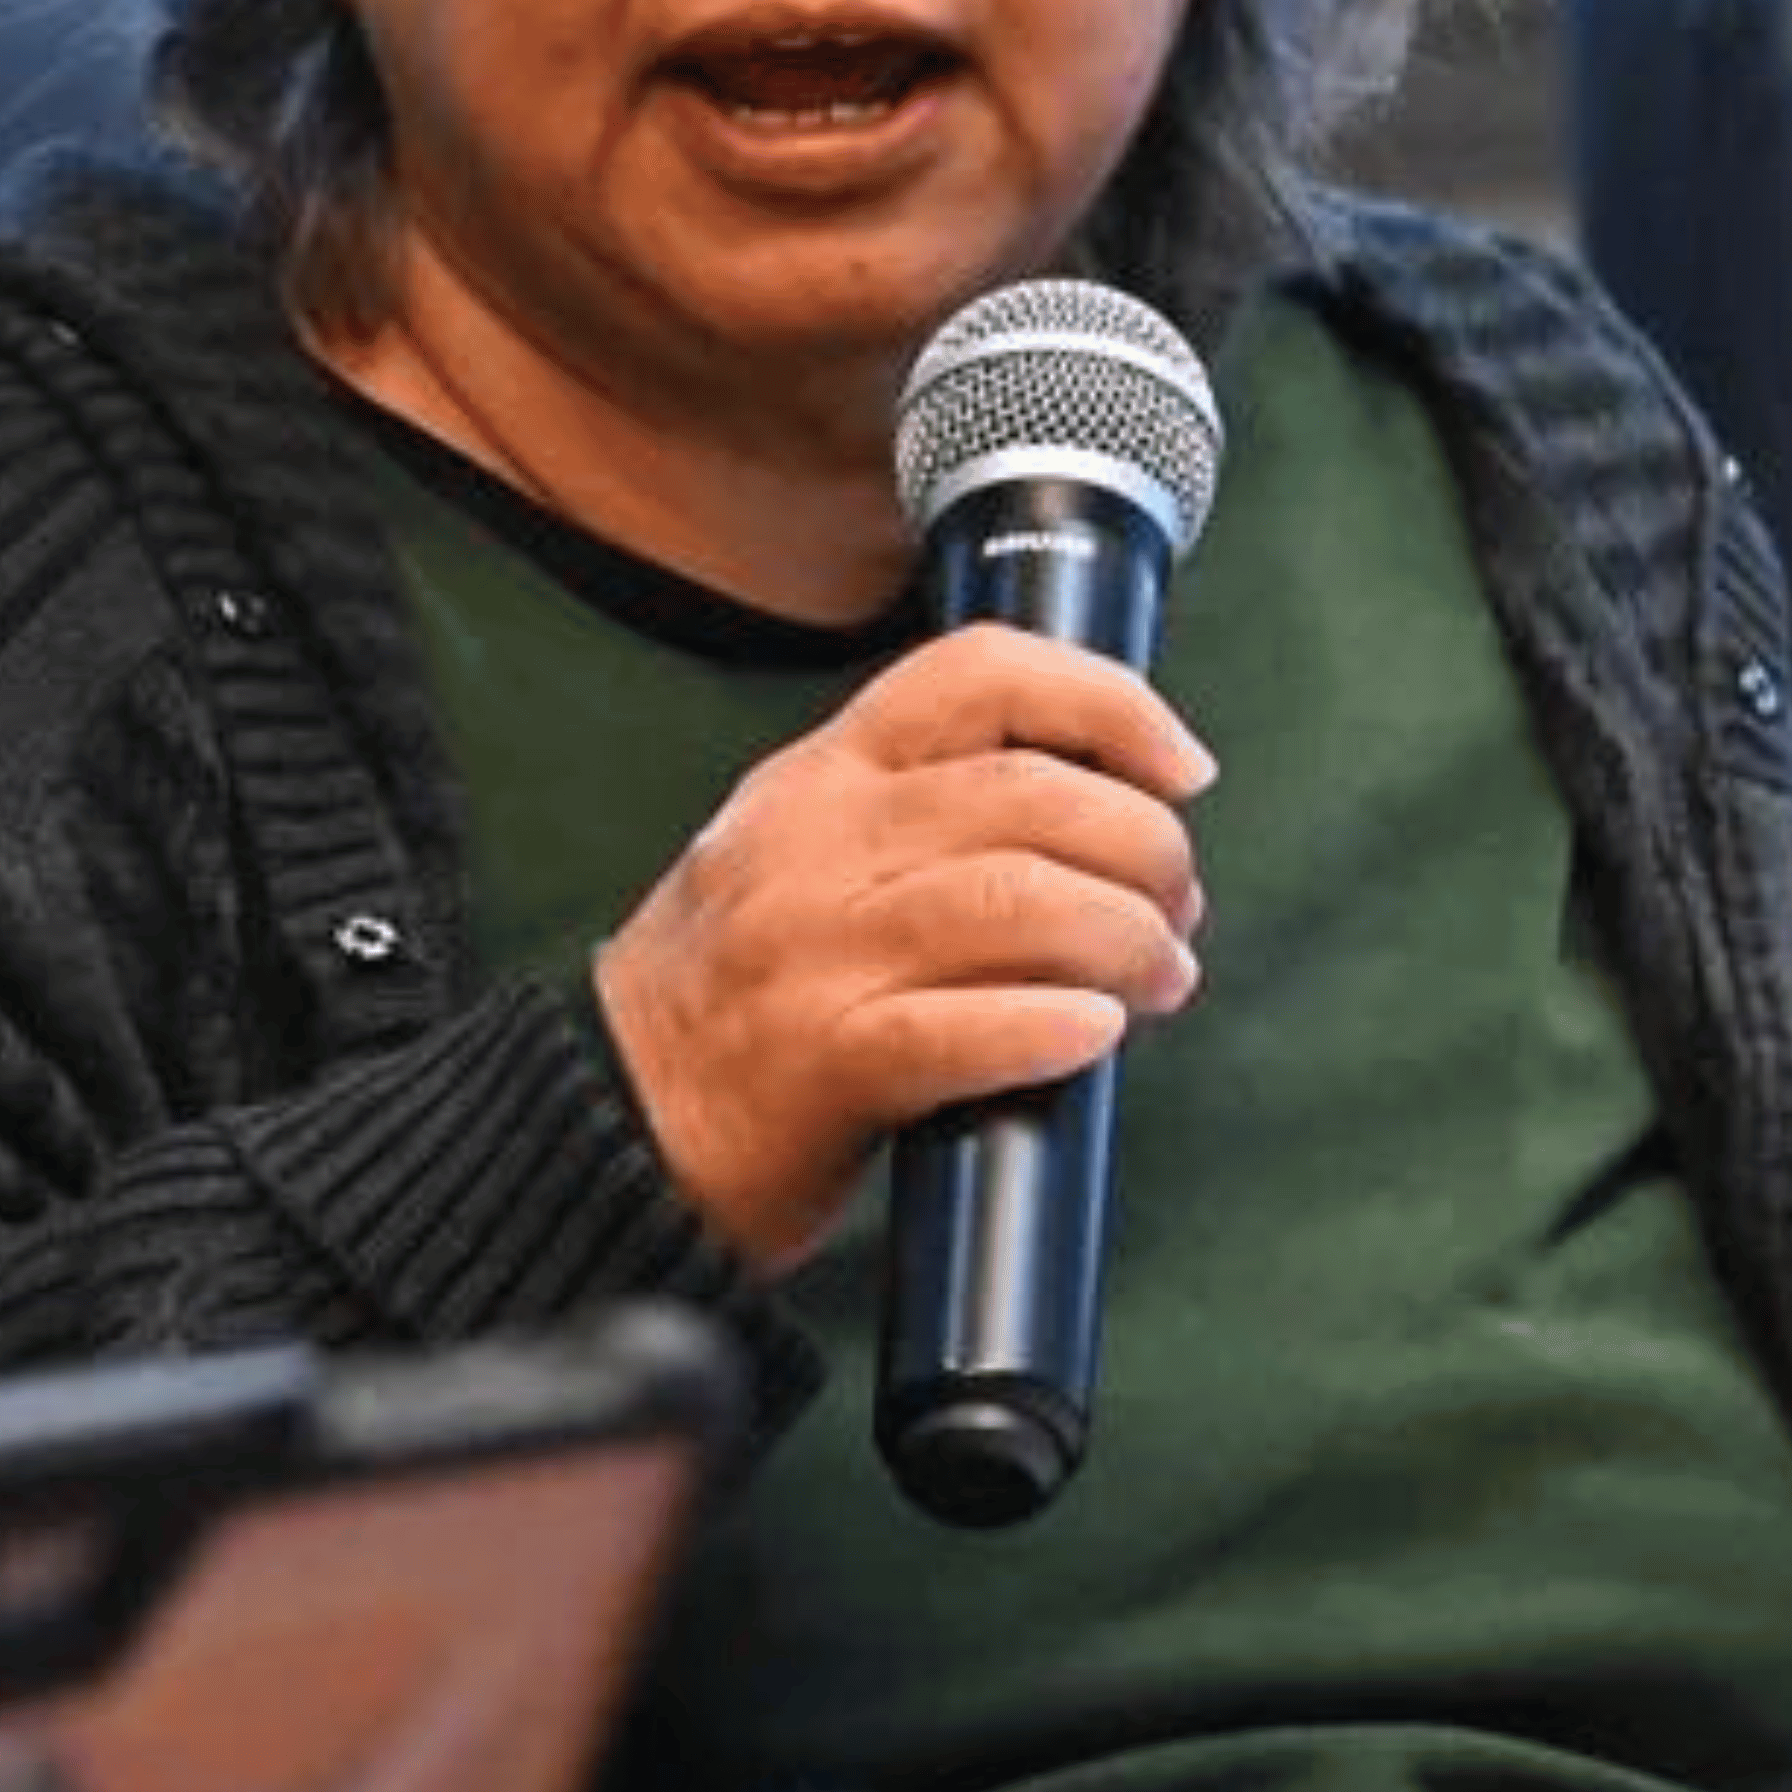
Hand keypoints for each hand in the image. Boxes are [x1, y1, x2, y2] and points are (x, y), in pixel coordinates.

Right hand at [591, 625, 1214, 1273]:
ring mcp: (815, 952)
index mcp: (822, 775)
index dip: (1108, 703)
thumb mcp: (800, 847)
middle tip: (1177, 907)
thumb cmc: (733, 988)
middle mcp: (817, 844)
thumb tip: (1106, 810)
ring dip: (1125, 939)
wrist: (609, 1115)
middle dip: (1143, 847)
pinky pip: (965, 1028)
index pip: (978, 675)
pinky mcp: (823, 1062)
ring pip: (1017, 902)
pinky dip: (1051, 1025)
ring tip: (1158, 978)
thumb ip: (923, 809)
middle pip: (1030, 796)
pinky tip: (1091, 1031)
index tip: (1182, 766)